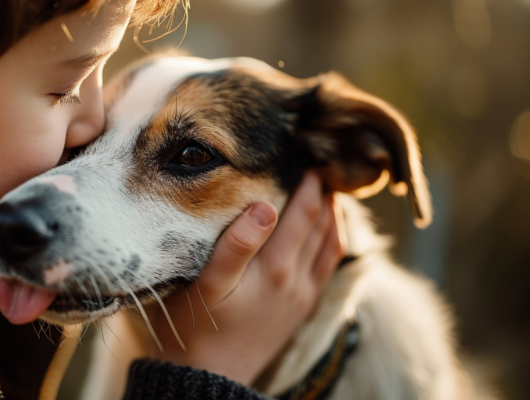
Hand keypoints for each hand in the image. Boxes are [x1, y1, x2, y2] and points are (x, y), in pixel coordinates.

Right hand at [147, 172, 342, 385]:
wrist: (208, 377)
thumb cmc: (195, 326)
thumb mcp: (207, 284)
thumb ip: (236, 245)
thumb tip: (263, 207)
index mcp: (275, 269)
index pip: (304, 212)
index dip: (310, 181)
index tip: (307, 151)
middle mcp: (297, 279)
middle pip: (323, 223)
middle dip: (324, 190)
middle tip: (319, 160)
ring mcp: (302, 294)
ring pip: (331, 243)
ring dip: (333, 213)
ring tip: (325, 188)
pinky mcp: (301, 307)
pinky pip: (328, 264)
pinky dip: (333, 238)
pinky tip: (327, 228)